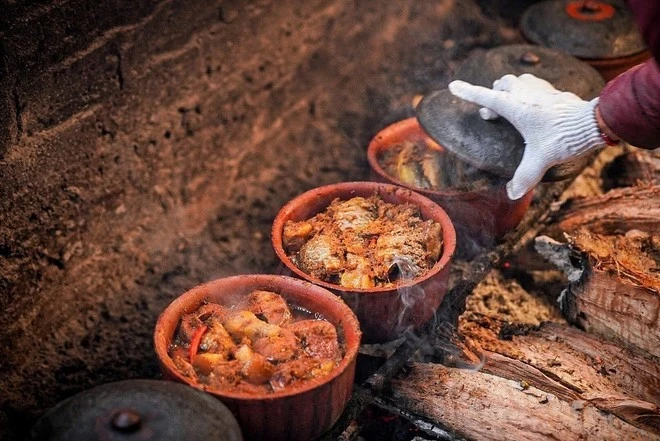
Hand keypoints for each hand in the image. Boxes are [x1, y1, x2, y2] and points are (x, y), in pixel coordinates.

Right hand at [448, 74, 605, 199]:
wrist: (593, 122)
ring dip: (509, 90)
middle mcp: (524, 93)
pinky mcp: (552, 90)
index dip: (467, 92)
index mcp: (515, 107)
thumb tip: (512, 194)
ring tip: (509, 105)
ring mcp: (539, 89)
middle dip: (492, 95)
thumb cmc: (563, 137)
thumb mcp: (540, 160)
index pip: (485, 97)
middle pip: (500, 84)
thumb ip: (524, 177)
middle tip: (491, 115)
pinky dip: (527, 91)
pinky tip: (533, 104)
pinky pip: (533, 84)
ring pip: (517, 81)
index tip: (453, 85)